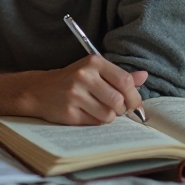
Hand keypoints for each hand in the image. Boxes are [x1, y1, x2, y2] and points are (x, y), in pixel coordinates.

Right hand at [21, 55, 147, 125]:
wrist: (39, 90)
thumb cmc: (72, 80)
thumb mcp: (94, 71)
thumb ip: (119, 75)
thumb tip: (144, 76)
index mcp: (93, 62)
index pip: (124, 80)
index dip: (134, 96)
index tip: (135, 104)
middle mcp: (83, 76)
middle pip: (118, 101)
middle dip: (122, 109)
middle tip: (117, 108)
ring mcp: (74, 94)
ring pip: (108, 115)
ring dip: (109, 116)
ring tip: (100, 109)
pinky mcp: (68, 111)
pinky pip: (94, 123)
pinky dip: (96, 121)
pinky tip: (87, 113)